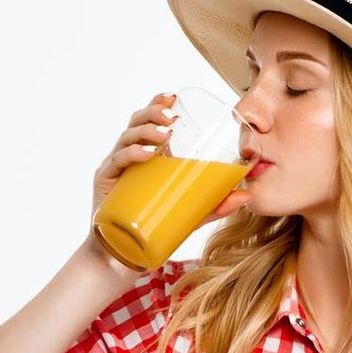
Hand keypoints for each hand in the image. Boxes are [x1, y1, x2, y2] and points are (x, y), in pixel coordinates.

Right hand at [89, 90, 251, 234]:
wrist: (124, 256)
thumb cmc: (156, 228)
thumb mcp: (190, 212)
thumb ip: (215, 204)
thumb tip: (246, 195)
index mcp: (147, 156)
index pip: (149, 121)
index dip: (158, 104)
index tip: (173, 96)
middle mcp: (129, 157)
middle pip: (136, 123)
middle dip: (153, 113)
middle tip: (171, 116)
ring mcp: (116, 169)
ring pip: (126, 138)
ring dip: (146, 132)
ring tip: (165, 135)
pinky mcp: (106, 184)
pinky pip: (116, 162)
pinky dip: (130, 154)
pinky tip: (146, 154)